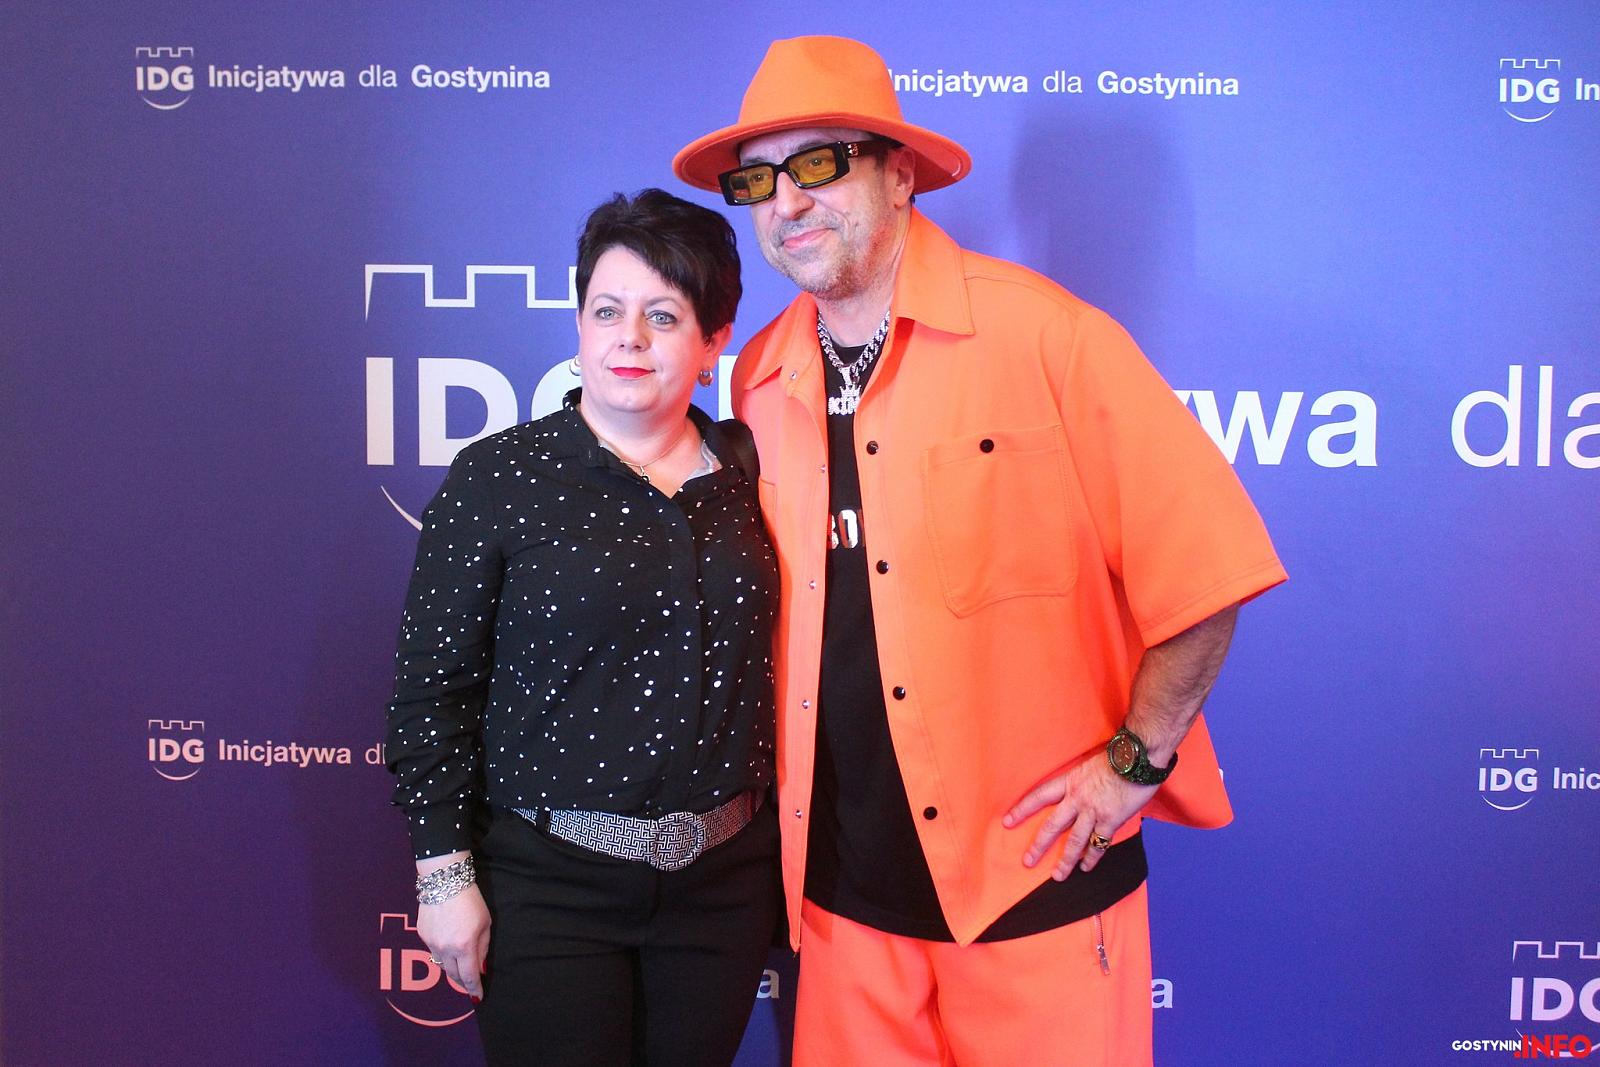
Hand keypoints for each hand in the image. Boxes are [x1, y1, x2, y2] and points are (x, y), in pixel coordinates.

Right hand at [416, 878, 489, 999]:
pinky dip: (442, 953)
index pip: (469, 976)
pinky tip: (448, 945)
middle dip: (463, 981)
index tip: (478, 997)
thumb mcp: (485, 923)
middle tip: (470, 983)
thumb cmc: (470, 900)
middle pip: (453, 975)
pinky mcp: (421, 935)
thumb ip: (483, 948)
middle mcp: (445, 948)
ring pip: (441, 965)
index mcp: (464, 946)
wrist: (444, 881)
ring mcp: (431, 943)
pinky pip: (433, 951)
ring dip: (452, 968)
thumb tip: (480, 967)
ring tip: (460, 966)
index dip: (474, 989)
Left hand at [1002, 751, 1156, 879]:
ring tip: (1058, 876)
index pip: (1039, 796)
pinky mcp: (1110, 820)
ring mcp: (1093, 811)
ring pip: (1074, 841)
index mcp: (1069, 782)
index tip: (1007, 821)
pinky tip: (1086, 867)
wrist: (1138, 757)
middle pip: (1052, 826)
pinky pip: (1098, 843)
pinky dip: (1092, 857)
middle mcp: (1077, 798)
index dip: (1022, 809)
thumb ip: (1081, 783)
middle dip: (1039, 845)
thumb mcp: (1089, 766)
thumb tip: (1077, 796)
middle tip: (1027, 861)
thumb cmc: (1117, 757)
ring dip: (1066, 860)